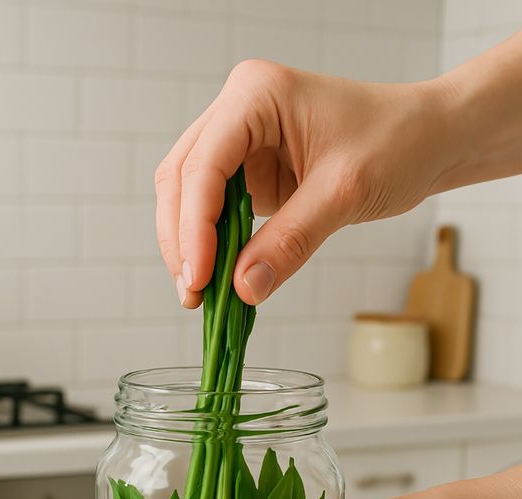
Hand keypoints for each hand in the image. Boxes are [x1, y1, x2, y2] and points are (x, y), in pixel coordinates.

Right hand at [155, 59, 452, 306]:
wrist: (427, 139)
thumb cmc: (396, 141)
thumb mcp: (344, 193)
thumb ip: (291, 241)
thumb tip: (244, 288)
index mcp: (255, 95)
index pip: (204, 165)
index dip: (194, 226)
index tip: (201, 277)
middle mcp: (238, 112)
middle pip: (181, 179)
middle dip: (182, 240)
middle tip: (193, 294)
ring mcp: (240, 142)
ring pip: (188, 196)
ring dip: (189, 246)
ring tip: (200, 295)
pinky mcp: (250, 171)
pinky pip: (215, 212)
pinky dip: (212, 246)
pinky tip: (218, 278)